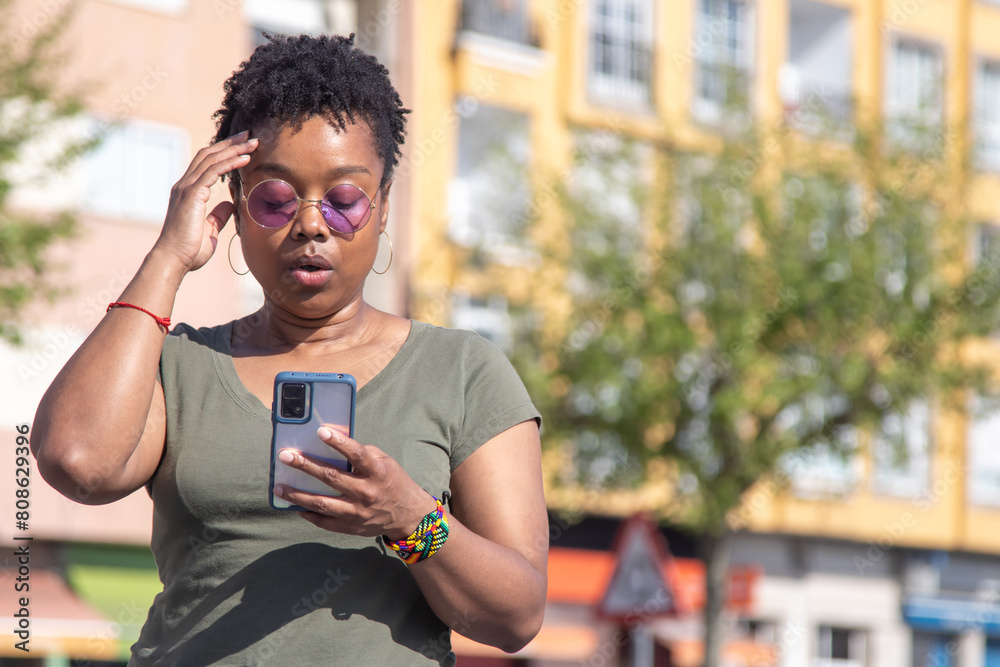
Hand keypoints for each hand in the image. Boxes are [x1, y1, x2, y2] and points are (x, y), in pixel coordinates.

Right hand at [152, 131, 257, 272]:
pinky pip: (213, 172)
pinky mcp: (192, 194)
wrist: (173, 260)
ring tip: (252, 142)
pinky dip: (230, 162)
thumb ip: (218, 215)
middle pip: (208, 155)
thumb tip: (230, 204)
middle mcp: (185, 185)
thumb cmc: (189, 250)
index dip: (223, 152)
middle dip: (230, 143)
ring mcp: (186, 188)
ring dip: (234, 148)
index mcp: (188, 192)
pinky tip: (245, 158)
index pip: (206, 164)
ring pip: (212, 159)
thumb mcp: (210, 229)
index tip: (242, 146)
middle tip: (249, 135)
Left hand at [273, 426, 438, 538]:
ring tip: (279, 487)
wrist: (408, 516)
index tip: (320, 431)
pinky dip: (308, 513)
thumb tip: (335, 446)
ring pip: (322, 503)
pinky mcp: (350, 527)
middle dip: (306, 466)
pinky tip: (294, 506)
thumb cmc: (393, 483)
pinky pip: (324, 521)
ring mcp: (357, 512)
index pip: (357, 454)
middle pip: (332, 478)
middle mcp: (366, 492)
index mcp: (378, 472)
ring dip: (298, 495)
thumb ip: (363, 454)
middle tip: (286, 456)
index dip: (339, 442)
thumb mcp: (386, 463)